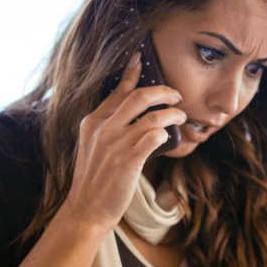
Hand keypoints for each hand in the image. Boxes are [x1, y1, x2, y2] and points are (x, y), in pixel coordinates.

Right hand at [62, 51, 185, 231]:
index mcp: (94, 122)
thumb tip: (133, 113)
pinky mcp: (129, 161)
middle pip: (140, 96)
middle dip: (164, 91)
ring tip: (180, 116)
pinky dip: (165, 133)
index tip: (141, 58)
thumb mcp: (92, 145)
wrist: (86, 209)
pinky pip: (154, 137)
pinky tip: (168, 137)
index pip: (117, 91)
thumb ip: (107, 126)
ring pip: (153, 116)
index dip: (131, 73)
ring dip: (172, 114)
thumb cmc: (94, 178)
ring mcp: (116, 144)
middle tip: (176, 95)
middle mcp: (104, 128)